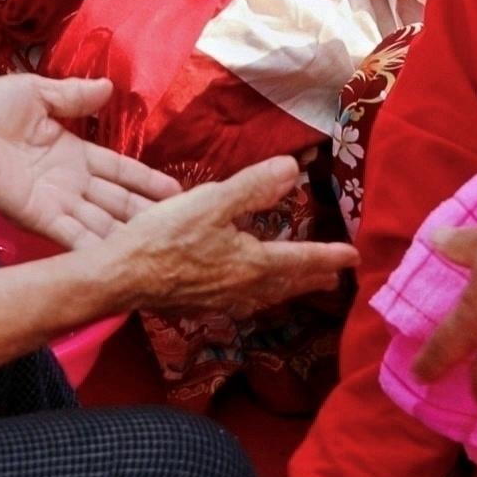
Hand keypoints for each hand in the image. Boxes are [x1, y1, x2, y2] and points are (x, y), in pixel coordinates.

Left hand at [0, 72, 177, 245]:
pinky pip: (73, 234)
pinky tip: (121, 257)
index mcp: (71, 152)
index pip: (118, 169)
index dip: (145, 180)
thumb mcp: (37, 93)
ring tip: (163, 246)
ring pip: (102, 222)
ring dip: (129, 233)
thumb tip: (110, 87)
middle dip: (148, 212)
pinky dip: (95, 246)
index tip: (179, 191)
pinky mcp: (38, 216)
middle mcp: (70, 181)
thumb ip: (73, 96)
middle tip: (186, 224)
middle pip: (117, 200)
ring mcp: (56, 201)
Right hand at [80, 156, 356, 325]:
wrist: (121, 278)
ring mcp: (222, 301)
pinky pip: (245, 303)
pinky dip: (261, 296)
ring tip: (300, 285)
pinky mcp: (202, 306)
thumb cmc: (165, 237)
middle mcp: (244, 289)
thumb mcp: (211, 202)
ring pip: (267, 296)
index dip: (329, 256)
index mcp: (253, 263)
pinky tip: (248, 293)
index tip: (354, 257)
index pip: (302, 259)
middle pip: (288, 284)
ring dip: (289, 289)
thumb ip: (254, 186)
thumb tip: (294, 169)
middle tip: (335, 276)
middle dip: (313, 278)